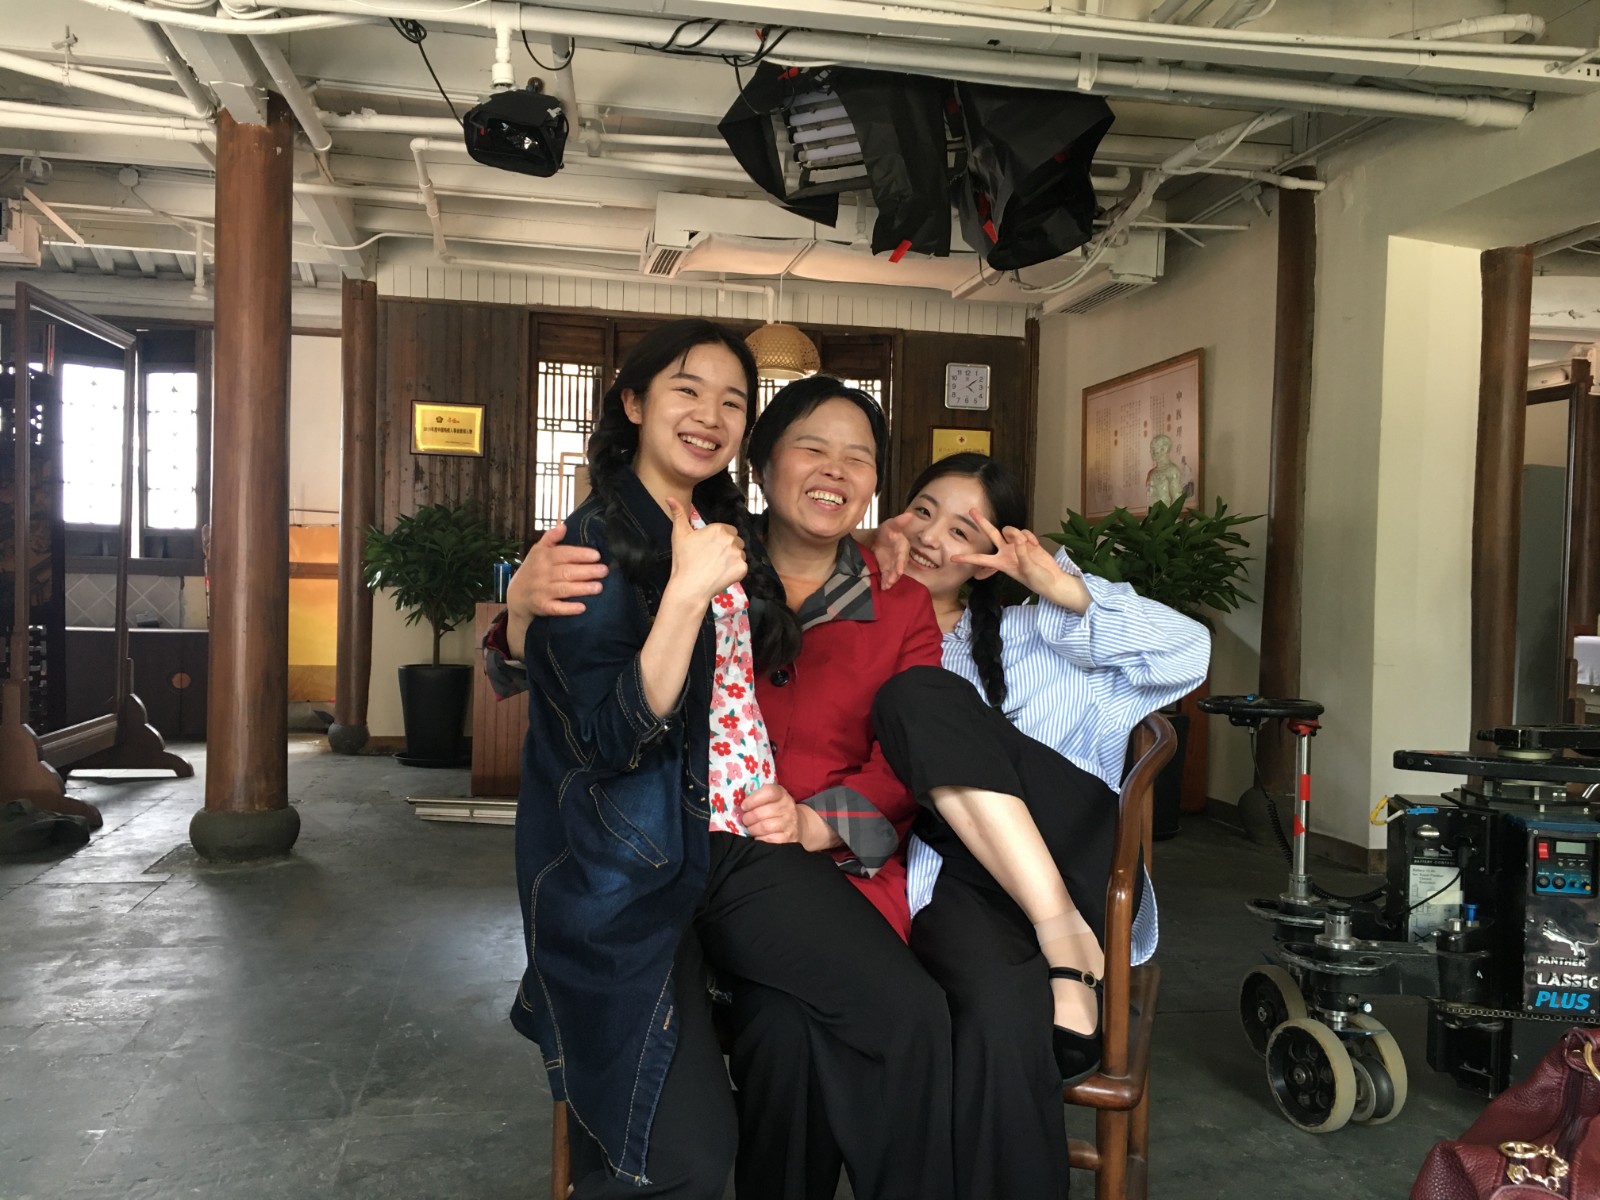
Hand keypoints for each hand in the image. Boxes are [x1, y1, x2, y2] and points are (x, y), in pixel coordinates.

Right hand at [510, 522, 608, 619]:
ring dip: (582, 588)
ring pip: (564, 589)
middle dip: (587, 571)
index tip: (597, 556)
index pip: (563, 554)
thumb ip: (551, 538)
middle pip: (567, 572)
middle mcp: (541, 573)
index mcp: (542, 557)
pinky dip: (568, 609)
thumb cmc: (533, 570)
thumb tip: (564, 526)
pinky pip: (556, 608)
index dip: (580, 554)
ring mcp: (541, 591)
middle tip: (604, 571)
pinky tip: (582, 607)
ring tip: (599, 587)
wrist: (517, 596)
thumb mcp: (537, 551)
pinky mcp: (542, 606)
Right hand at [665, 497, 745, 605]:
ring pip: (740, 554)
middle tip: (713, 558)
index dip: (720, 539)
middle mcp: (731, 539)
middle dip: (728, 548)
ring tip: (717, 567)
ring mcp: (739, 555)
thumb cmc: (683, 560)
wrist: (690, 586)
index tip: (710, 548)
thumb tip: (669, 497)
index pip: (728, 530)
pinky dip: (735, 572)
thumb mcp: (679, 535)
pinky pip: (742, 567)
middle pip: (736, 541)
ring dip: (732, 559)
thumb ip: (678, 514)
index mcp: (719, 529)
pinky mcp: (742, 569)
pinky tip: (722, 575)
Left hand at [740, 782, 800, 843]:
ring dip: (752, 829)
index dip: (753, 800)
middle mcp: (788, 807)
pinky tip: (758, 836)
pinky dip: (759, 839)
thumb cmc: (774, 810)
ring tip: (750, 828)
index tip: (744, 806)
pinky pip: (768, 839)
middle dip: (748, 817)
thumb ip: (756, 797)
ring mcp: (790, 824)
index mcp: (782, 794)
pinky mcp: (788, 839)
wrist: (795, 825)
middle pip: (762, 812)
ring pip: (764, 826)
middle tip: (745, 820)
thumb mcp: (769, 799)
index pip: (769, 792)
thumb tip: (737, 801)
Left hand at [868, 512, 914, 589]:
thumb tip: (911, 514)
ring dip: (891, 580)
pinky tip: (883, 587)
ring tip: (887, 586)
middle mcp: (900, 557)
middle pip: (898, 567)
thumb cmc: (888, 530)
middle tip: (891, 581)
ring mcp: (893, 564)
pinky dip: (886, 582)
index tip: (900, 570)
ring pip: (893, 573)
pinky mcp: (887, 569)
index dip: (901, 563)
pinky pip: (887, 576)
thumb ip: (899, 521)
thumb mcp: (891, 524)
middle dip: (895, 574)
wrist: (880, 537)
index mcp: (902, 546)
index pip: (902, 555)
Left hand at [953, 513, 1090, 612]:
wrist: (1053, 580)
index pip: (980, 559)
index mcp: (1001, 563)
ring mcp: (1016, 546)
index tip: (952, 559)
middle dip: (982, 522)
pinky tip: (1036, 546)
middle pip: (991, 533)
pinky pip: (1024, 532)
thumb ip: (1022, 553)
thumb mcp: (1028, 569)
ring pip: (1010, 530)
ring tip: (1028, 544)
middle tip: (971, 510)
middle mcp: (1006, 552)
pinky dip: (1030, 537)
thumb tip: (1018, 539)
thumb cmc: (1038, 580)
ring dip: (1017, 533)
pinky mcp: (1027, 542)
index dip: (967, 559)